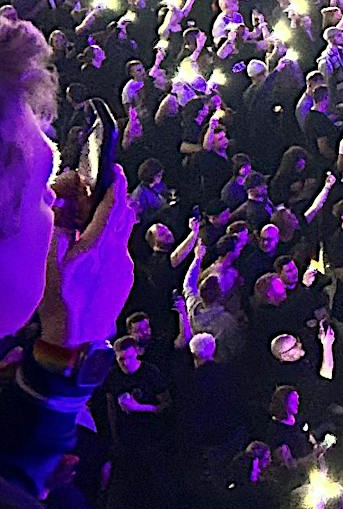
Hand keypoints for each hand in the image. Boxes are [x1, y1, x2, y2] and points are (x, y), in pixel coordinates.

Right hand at [40, 167, 133, 347]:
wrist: (78, 339)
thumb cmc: (60, 303)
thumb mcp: (50, 264)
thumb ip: (59, 232)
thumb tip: (63, 207)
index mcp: (97, 246)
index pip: (113, 205)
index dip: (114, 183)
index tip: (112, 169)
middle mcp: (117, 252)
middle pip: (122, 214)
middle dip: (112, 199)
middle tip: (96, 192)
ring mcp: (125, 264)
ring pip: (122, 231)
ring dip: (110, 220)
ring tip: (89, 222)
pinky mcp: (126, 276)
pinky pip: (121, 249)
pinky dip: (109, 242)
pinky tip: (91, 251)